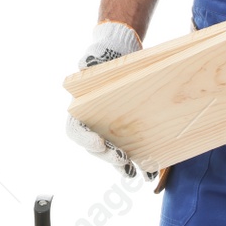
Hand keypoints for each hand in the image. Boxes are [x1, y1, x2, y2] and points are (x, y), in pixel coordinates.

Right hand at [67, 22, 158, 180]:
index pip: (75, 130)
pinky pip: (132, 151)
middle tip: (122, 158)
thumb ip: (89, 62)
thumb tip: (84, 64)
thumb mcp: (95, 56)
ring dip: (123, 165)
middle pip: (96, 149)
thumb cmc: (104, 57)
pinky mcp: (129, 133)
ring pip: (113, 154)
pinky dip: (140, 162)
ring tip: (134, 171)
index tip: (98, 143)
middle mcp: (93, 125)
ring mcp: (111, 131)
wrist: (122, 54)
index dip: (84, 140)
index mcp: (80, 110)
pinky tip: (150, 170)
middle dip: (108, 157)